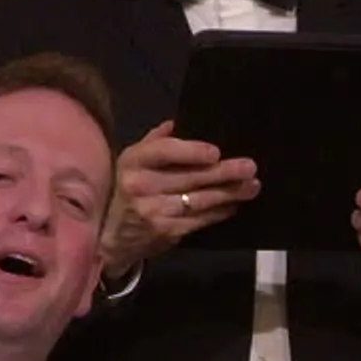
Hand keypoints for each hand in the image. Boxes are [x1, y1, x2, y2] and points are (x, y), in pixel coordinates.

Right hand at [103, 120, 258, 271]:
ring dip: (229, 193)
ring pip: (199, 200)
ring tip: (252, 186)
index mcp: (133, 162)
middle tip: (250, 167)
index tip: (216, 152)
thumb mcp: (130, 163)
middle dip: (223, 173)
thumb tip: (176, 123)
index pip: (163, 152)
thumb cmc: (124, 191)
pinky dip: (219, 212)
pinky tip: (234, 205)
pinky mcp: (166, 232)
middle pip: (189, 177)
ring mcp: (154, 211)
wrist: (109, 238)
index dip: (191, 152)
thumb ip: (153, 143)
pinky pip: (199, 220)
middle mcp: (141, 186)